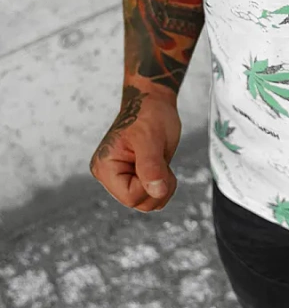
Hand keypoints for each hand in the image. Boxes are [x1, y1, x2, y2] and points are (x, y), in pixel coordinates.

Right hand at [89, 84, 181, 211]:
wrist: (153, 103)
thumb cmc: (149, 115)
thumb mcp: (150, 139)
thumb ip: (151, 166)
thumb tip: (157, 192)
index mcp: (105, 167)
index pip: (130, 197)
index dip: (151, 186)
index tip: (158, 164)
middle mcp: (109, 176)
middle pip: (139, 203)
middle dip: (158, 187)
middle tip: (162, 162)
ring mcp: (122, 178)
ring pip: (147, 203)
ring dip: (162, 187)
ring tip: (161, 163)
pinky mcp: (134, 178)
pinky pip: (152, 196)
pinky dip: (163, 185)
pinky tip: (161, 167)